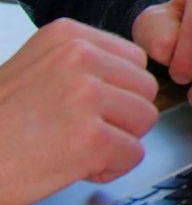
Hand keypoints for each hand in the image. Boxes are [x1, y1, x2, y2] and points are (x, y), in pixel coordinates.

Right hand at [0, 18, 159, 204]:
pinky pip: (133, 154)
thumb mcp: (33, 69)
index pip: (134, 59)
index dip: (116, 91)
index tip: (83, 107)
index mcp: (66, 36)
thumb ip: (80, 64)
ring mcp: (85, 96)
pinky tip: (71, 167)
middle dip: (120, 117)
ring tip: (71, 148)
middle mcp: (78, 57)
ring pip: (145, 120)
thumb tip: (129, 74)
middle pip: (145, 89)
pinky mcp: (90, 138)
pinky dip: (108, 169)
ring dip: (116, 142)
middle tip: (76, 132)